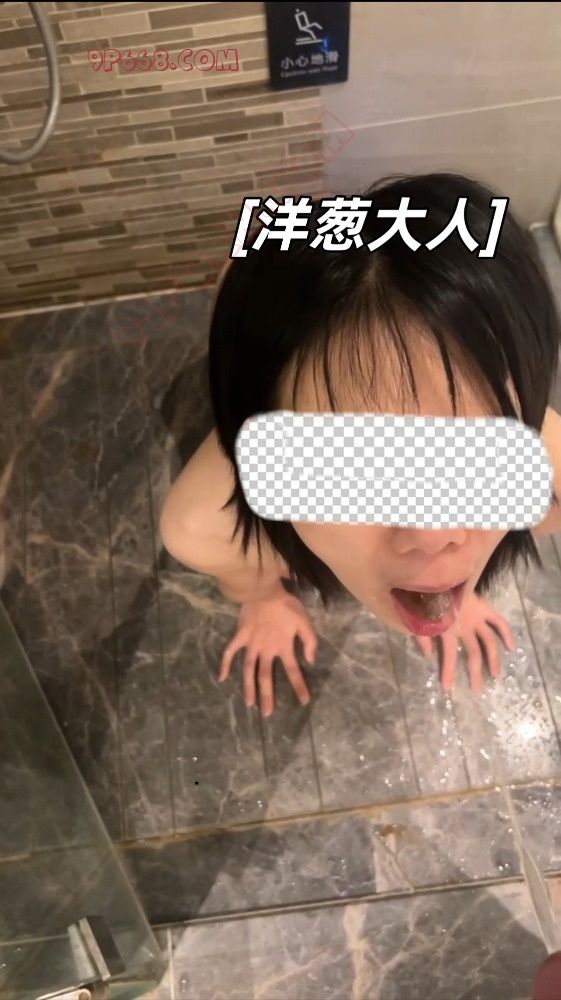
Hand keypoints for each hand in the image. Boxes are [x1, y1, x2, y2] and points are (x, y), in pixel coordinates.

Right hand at [218, 592, 317, 716]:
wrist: (264, 589)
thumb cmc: (286, 605)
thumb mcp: (305, 621)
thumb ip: (309, 641)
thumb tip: (309, 661)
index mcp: (283, 646)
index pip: (293, 671)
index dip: (299, 686)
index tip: (304, 702)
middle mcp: (266, 650)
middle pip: (265, 677)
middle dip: (267, 696)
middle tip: (267, 714)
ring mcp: (251, 644)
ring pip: (248, 670)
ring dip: (248, 688)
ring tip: (248, 704)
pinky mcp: (240, 636)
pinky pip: (230, 652)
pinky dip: (225, 665)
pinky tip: (222, 678)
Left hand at [414, 593, 514, 692]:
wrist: (438, 574)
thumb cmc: (424, 596)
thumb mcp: (417, 616)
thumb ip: (421, 635)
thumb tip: (427, 655)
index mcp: (447, 628)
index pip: (449, 655)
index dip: (448, 672)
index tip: (447, 689)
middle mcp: (464, 625)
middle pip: (473, 653)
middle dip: (474, 673)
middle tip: (477, 690)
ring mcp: (476, 617)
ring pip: (488, 641)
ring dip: (492, 659)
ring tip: (494, 675)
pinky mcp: (484, 608)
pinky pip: (498, 622)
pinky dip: (506, 634)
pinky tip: (511, 648)